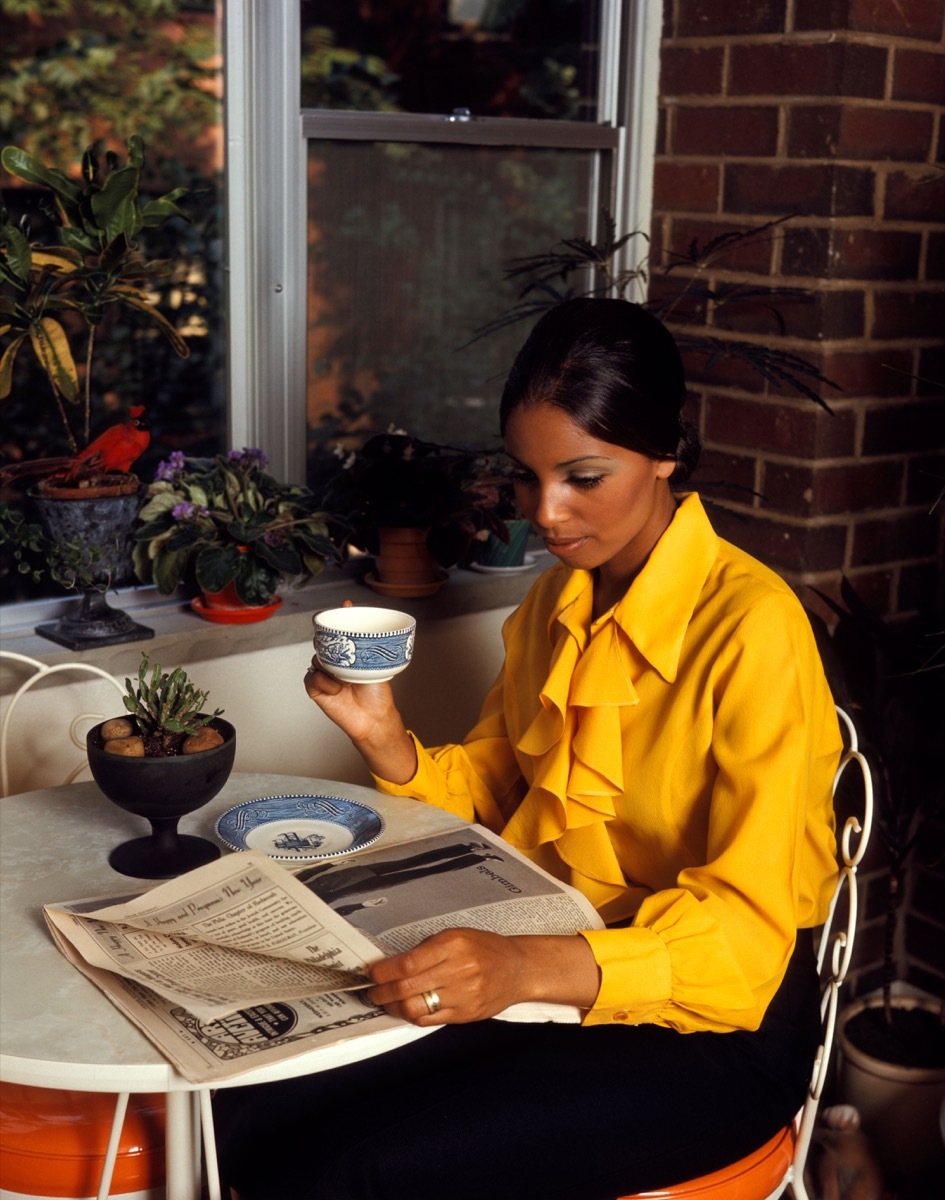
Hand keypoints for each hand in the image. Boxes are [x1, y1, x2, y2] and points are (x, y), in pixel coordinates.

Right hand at [303, 601, 417, 781]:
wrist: (374, 717)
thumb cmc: (376, 693)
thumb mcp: (377, 665)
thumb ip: (370, 649)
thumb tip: (378, 632)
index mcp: (348, 653)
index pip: (338, 631)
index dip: (337, 617)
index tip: (345, 605)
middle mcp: (335, 661)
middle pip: (323, 641)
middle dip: (326, 636)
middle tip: (335, 638)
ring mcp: (325, 674)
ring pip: (317, 658)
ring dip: (329, 663)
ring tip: (343, 674)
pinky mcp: (317, 689)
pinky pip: (312, 678)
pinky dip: (324, 682)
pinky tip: (337, 689)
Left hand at [366, 929, 600, 1025]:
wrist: (518, 968)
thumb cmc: (485, 948)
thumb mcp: (457, 935)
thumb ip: (427, 949)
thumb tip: (393, 964)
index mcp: (453, 945)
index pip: (409, 962)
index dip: (384, 971)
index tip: (372, 973)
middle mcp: (459, 970)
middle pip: (408, 987)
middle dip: (382, 992)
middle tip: (371, 992)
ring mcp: (463, 995)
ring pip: (416, 1007)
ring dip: (393, 1007)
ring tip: (385, 1003)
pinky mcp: (466, 1015)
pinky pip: (430, 1019)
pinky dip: (413, 1016)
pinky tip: (406, 1010)